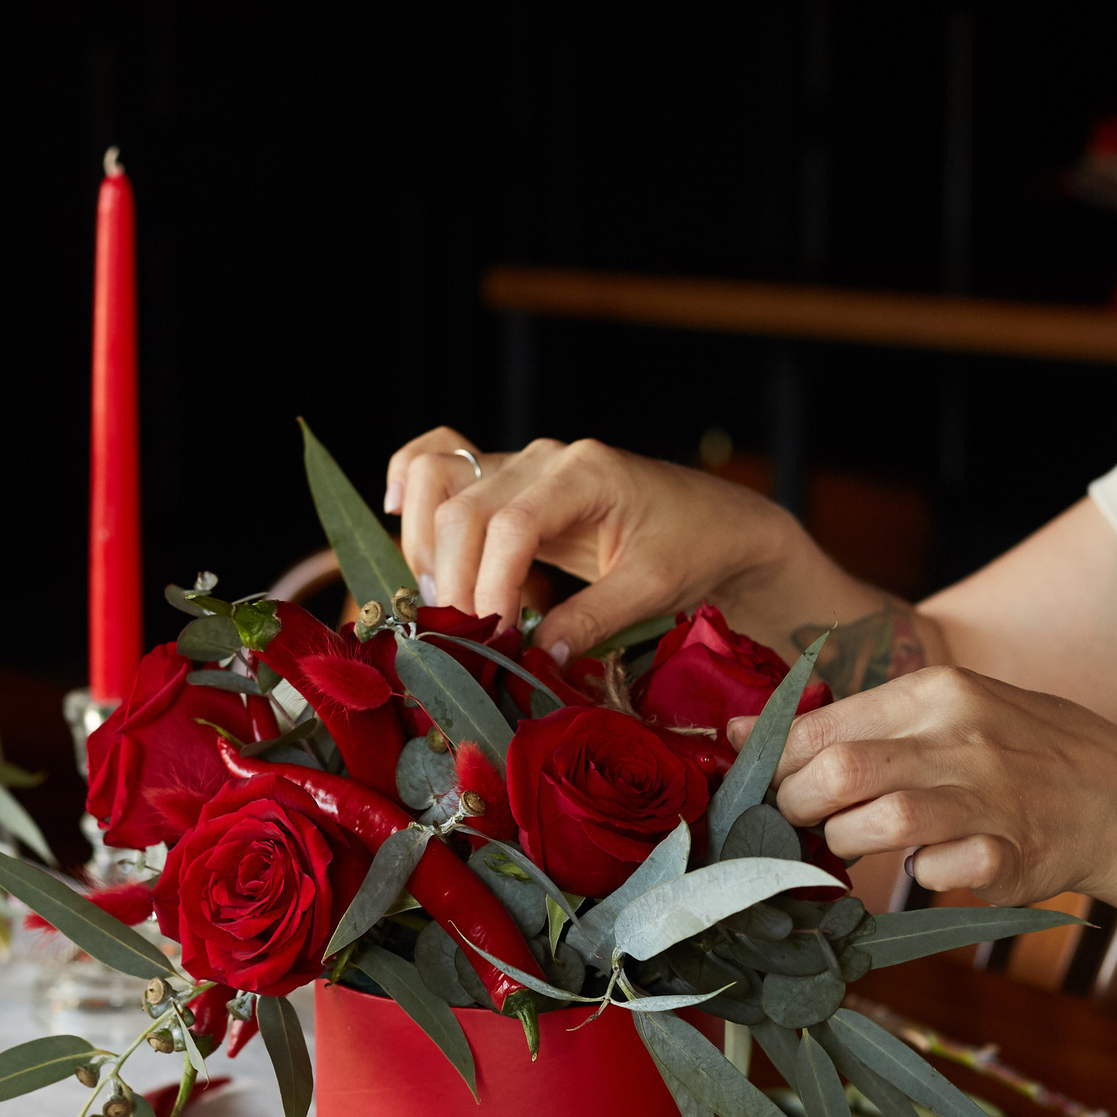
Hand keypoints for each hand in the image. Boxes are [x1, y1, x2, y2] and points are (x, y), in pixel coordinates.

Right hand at [383, 427, 803, 659]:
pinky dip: (414, 487)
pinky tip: (399, 515)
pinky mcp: (511, 484)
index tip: (495, 637)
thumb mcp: (655, 587)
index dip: (491, 584)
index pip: (512, 523)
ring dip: (426, 543)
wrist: (717, 522)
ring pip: (439, 478)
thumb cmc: (695, 546)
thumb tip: (538, 658)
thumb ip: (595, 620)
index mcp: (587, 473)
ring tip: (446, 603)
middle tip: (466, 639)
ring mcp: (523, 464)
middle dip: (452, 577)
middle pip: (463, 504)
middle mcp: (545, 458)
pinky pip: (443, 465)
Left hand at [762, 667, 1116, 905]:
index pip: (821, 726)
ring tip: (852, 844)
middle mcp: (961, 739)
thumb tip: (741, 733)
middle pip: (839, 774)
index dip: (773, 764)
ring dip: (847, 845)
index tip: (761, 786)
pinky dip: (922, 877)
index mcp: (936, 693)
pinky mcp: (1010, 857)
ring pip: (880, 825)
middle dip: (797, 808)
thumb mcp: (943, 710)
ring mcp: (989, 799)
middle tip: (801, 822)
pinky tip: (928, 866)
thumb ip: (851, 722)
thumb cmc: (1010, 749)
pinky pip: (940, 875)